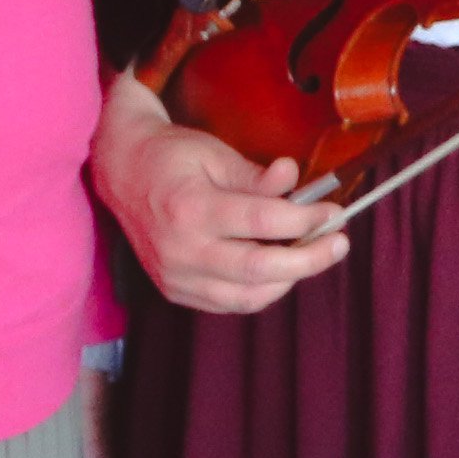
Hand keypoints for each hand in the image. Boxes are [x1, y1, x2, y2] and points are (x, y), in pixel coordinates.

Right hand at [91, 74, 347, 317]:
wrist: (121, 172)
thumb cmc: (171, 157)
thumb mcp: (215, 153)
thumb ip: (255, 175)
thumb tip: (293, 178)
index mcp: (190, 208)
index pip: (263, 222)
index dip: (306, 220)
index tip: (333, 213)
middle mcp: (181, 249)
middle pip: (259, 269)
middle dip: (309, 259)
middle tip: (338, 245)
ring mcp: (176, 276)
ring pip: (248, 296)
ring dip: (288, 279)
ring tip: (310, 255)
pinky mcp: (175, 290)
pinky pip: (229, 303)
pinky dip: (261, 290)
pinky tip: (279, 269)